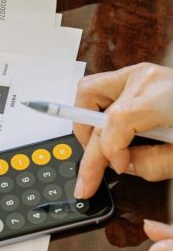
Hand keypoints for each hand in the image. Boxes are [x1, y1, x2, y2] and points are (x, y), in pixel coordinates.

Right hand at [73, 63, 172, 198]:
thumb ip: (152, 165)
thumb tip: (123, 166)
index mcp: (163, 98)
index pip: (116, 123)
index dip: (110, 152)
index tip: (118, 169)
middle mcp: (146, 80)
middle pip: (97, 115)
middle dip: (91, 151)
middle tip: (89, 177)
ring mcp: (139, 74)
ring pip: (87, 92)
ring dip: (86, 122)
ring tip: (97, 146)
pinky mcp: (137, 76)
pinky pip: (100, 88)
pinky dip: (96, 110)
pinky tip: (107, 129)